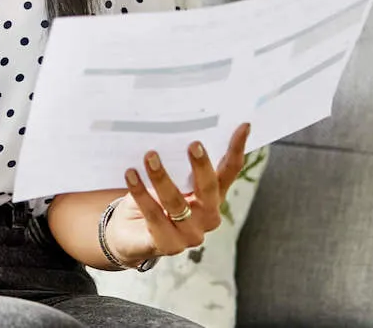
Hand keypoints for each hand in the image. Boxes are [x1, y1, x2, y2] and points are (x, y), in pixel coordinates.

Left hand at [102, 122, 251, 267]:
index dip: (236, 149)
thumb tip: (170, 130)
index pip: (229, 172)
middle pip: (209, 189)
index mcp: (213, 196)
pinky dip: (141, 193)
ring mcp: (190, 234)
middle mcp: (207, 216)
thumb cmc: (153, 199)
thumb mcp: (170, 179)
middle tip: (193, 144)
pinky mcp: (168, 245)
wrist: (129, 234)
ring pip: (177, 203)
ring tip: (150, 156)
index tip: (243, 126)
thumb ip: (177, 163)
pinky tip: (131, 175)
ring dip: (162, 177)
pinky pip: (154, 216)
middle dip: (202, 166)